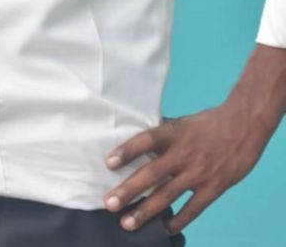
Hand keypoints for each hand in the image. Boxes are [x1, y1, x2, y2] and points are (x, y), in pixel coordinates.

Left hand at [102, 102, 271, 235]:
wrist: (242, 127)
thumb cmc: (208, 123)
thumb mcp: (182, 122)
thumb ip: (162, 133)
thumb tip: (137, 137)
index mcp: (173, 133)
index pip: (146, 140)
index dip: (127, 151)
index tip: (108, 163)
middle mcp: (183, 153)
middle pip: (152, 173)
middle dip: (129, 190)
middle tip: (109, 203)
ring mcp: (198, 172)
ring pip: (167, 195)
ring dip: (146, 210)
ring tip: (127, 222)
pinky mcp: (213, 187)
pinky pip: (193, 208)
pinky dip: (178, 220)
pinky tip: (164, 229)